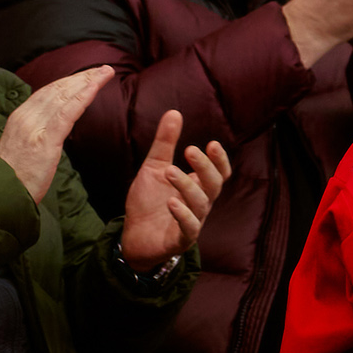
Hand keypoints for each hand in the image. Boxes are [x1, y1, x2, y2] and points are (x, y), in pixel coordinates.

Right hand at [0, 66, 113, 203]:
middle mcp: (26, 116)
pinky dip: (82, 97)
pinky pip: (67, 113)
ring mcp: (34, 127)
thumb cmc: (14, 177)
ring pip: (64, 96)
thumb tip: (55, 127)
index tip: (87, 75)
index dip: (69, 81)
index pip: (48, 92)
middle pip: (57, 89)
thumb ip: (37, 132)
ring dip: (87, 81)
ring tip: (104, 73)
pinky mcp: (44, 140)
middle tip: (103, 69)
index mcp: (20, 117)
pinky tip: (95, 87)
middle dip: (82, 77)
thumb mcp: (24, 147)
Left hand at [119, 110, 230, 271]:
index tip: (212, 144)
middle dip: (205, 167)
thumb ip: (165, 143)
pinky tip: (172, 202)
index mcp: (198, 187)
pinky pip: (189, 228)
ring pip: (201, 204)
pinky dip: (183, 215)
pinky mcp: (180, 240)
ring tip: (170, 171)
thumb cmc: (149, 202)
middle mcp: (200, 204)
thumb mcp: (155, 167)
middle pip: (214, 185)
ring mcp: (193, 223)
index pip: (219, 173)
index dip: (219, 160)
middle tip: (190, 150)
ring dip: (187, 186)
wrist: (133, 236)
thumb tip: (174, 112)